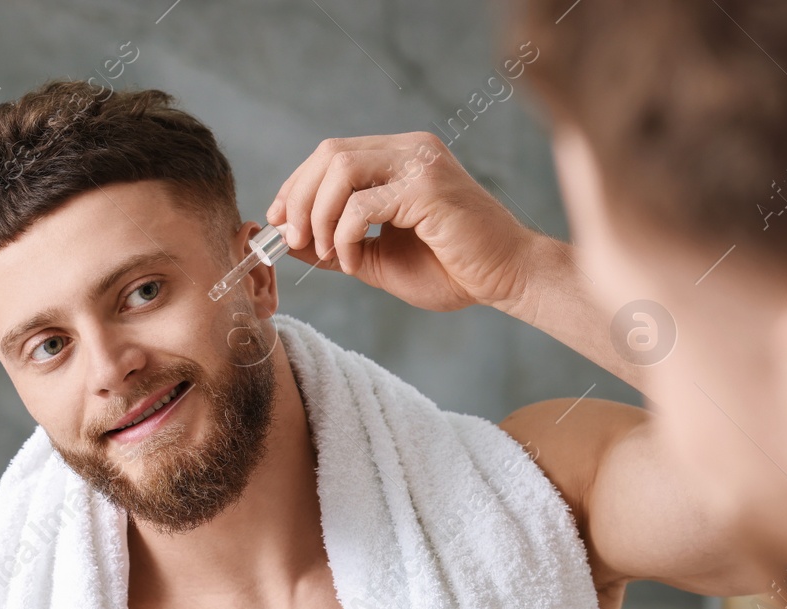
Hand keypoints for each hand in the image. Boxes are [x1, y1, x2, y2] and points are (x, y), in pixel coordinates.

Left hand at [265, 132, 538, 313]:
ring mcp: (420, 164)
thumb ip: (337, 244)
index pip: (332, 154)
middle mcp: (410, 149)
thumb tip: (290, 240)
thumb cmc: (453, 270)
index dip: (296, 185)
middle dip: (298, 198)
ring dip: (317, 215)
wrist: (507, 279)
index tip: (278, 223)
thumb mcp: (380, 258)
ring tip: (323, 253)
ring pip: (339, 168)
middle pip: (328, 153)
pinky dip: (342, 234)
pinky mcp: (427, 189)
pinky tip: (350, 261)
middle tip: (291, 241)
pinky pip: (361, 204)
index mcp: (401, 156)